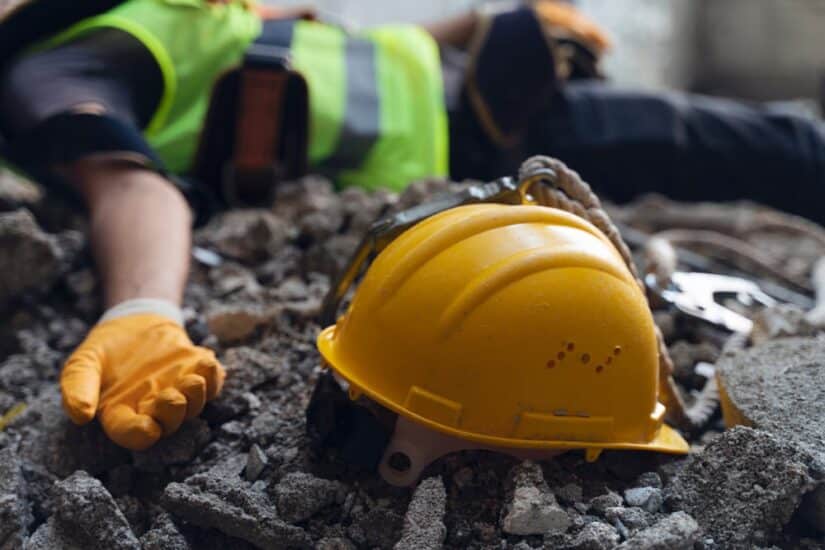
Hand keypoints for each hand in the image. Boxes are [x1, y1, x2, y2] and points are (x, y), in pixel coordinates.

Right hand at [61, 314, 224, 449]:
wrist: (133, 324)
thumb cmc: (105, 350)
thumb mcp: (83, 364)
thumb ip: (78, 387)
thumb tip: (81, 415)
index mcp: (122, 413)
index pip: (131, 432)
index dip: (139, 433)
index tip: (147, 428)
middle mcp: (153, 409)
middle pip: (167, 423)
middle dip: (172, 414)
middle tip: (172, 397)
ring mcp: (178, 392)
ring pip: (193, 406)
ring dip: (196, 396)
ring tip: (193, 380)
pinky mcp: (195, 375)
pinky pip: (212, 383)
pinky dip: (213, 376)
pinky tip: (208, 362)